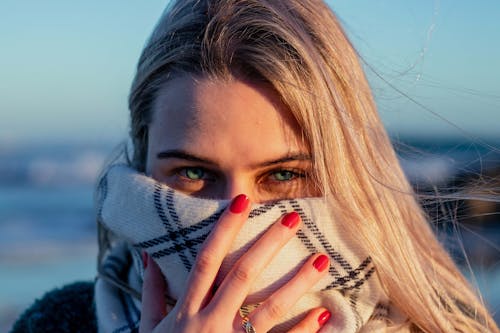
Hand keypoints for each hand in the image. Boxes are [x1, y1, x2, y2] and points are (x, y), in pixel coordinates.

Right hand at [139, 194, 331, 332]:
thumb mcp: (148, 327)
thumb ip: (153, 291)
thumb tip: (149, 254)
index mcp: (185, 311)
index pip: (207, 260)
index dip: (225, 229)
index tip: (243, 202)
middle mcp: (208, 324)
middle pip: (242, 275)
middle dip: (268, 244)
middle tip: (293, 219)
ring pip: (268, 309)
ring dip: (297, 283)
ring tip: (321, 260)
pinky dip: (303, 330)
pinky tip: (323, 313)